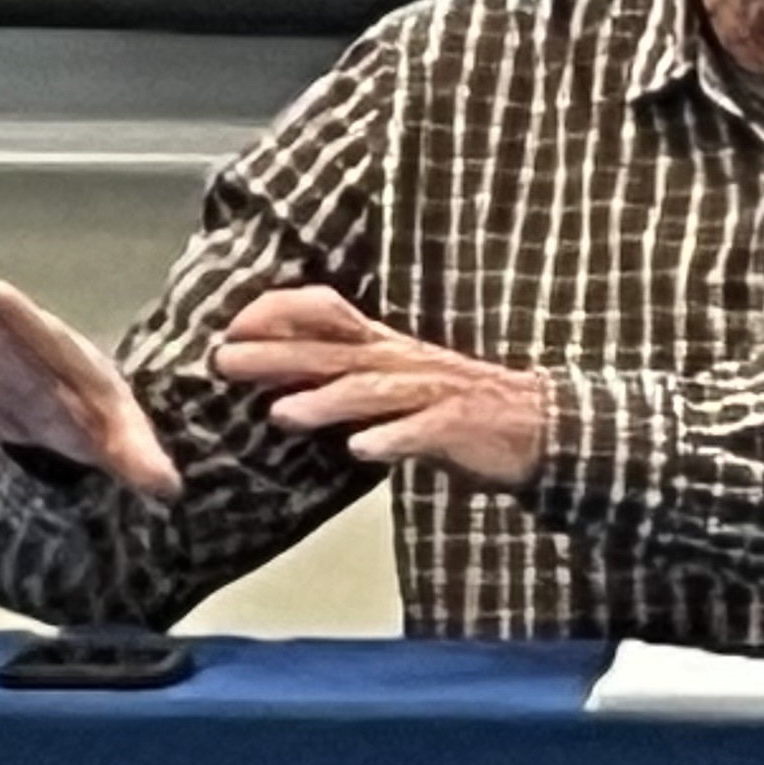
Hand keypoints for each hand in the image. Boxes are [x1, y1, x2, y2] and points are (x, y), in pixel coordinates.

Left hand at [210, 287, 547, 489]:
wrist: (539, 427)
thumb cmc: (461, 411)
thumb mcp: (400, 386)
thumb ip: (349, 385)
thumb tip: (288, 389)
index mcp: (386, 348)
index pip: (325, 313)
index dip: (278, 313)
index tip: (232, 326)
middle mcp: (403, 362)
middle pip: (332, 353)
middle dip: (276, 356)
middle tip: (224, 362)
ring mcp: (431, 394)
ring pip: (370, 393)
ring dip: (325, 402)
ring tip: (282, 415)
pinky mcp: (457, 429)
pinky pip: (420, 435)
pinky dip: (391, 441)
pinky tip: (360, 451)